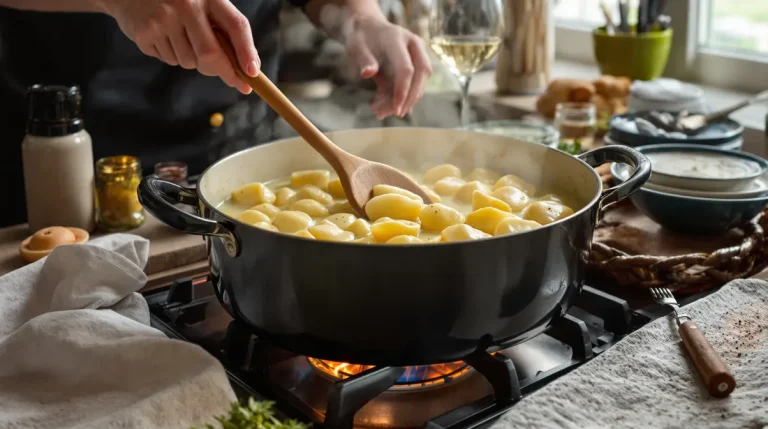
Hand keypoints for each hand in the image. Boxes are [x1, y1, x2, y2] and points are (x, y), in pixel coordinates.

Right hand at [103, 0, 256, 94]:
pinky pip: (169, 60)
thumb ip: (223, 28)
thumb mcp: (202, 3)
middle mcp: (186, 4)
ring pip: (189, 62)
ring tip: (181, 38)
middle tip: (228, 76)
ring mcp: (164, 19)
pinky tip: (164, 37)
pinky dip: (172, 56)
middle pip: (210, 54)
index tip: (252, 74)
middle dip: (220, 70)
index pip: (235, 25)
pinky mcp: (146, 33)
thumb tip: (248, 67)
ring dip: (192, 60)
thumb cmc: (177, 0)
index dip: (246, 51)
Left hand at [345, 17, 432, 118]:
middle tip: (395, 114)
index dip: (403, 90)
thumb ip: (363, 59)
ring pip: (419, 81)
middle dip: (410, 98)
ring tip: (380, 112)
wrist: (367, 28)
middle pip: (421, 75)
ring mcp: (417, 53)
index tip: (395, 109)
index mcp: (398, 38)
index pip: (406, 68)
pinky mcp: (415, 64)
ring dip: (404, 100)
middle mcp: (413, 45)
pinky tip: (381, 107)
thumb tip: (367, 74)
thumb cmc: (361, 37)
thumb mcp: (356, 46)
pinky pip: (412, 83)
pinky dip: (399, 97)